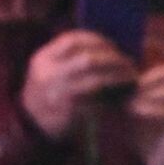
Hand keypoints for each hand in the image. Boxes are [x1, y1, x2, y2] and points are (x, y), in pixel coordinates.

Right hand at [19, 31, 136, 139]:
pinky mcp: (70, 112)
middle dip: (113, 59)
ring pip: (96, 80)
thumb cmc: (50, 91)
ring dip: (118, 76)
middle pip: (88, 59)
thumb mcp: (50, 69)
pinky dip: (114, 94)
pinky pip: (98, 99)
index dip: (97, 40)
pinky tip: (124, 91)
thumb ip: (70, 56)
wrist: (32, 124)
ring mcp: (58, 94)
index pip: (73, 40)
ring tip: (131, 76)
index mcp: (43, 59)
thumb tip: (109, 45)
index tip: (113, 45)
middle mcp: (48, 74)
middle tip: (129, 62)